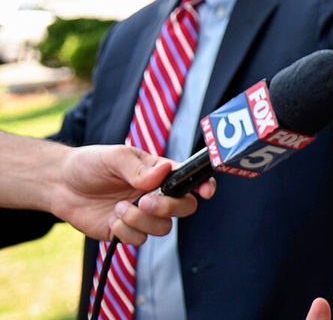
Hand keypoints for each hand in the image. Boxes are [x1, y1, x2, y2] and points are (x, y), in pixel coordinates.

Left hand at [57, 144, 215, 243]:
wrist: (61, 185)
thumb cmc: (91, 164)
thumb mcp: (115, 157)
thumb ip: (139, 168)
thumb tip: (163, 173)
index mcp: (161, 173)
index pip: (191, 179)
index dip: (205, 185)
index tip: (206, 192)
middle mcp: (158, 194)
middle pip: (185, 208)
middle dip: (168, 207)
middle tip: (145, 201)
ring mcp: (143, 215)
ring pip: (163, 228)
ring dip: (140, 220)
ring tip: (118, 208)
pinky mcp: (126, 232)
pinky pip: (139, 240)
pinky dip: (125, 231)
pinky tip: (111, 218)